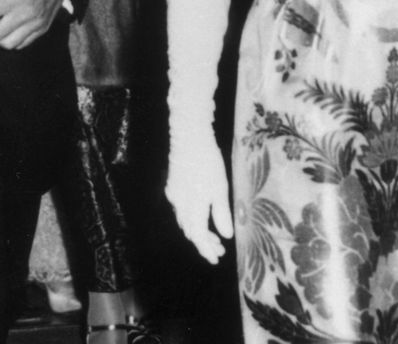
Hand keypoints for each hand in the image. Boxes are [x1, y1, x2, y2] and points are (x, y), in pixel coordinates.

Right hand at [165, 138, 232, 263]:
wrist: (189, 139)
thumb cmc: (209, 164)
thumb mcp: (220, 190)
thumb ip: (222, 214)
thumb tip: (226, 236)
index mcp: (192, 209)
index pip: (197, 238)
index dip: (206, 250)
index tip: (215, 259)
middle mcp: (179, 206)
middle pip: (190, 231)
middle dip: (203, 243)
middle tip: (219, 250)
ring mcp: (173, 196)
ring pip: (184, 221)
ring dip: (198, 231)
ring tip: (214, 237)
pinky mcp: (172, 186)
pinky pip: (180, 210)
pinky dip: (191, 218)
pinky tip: (201, 215)